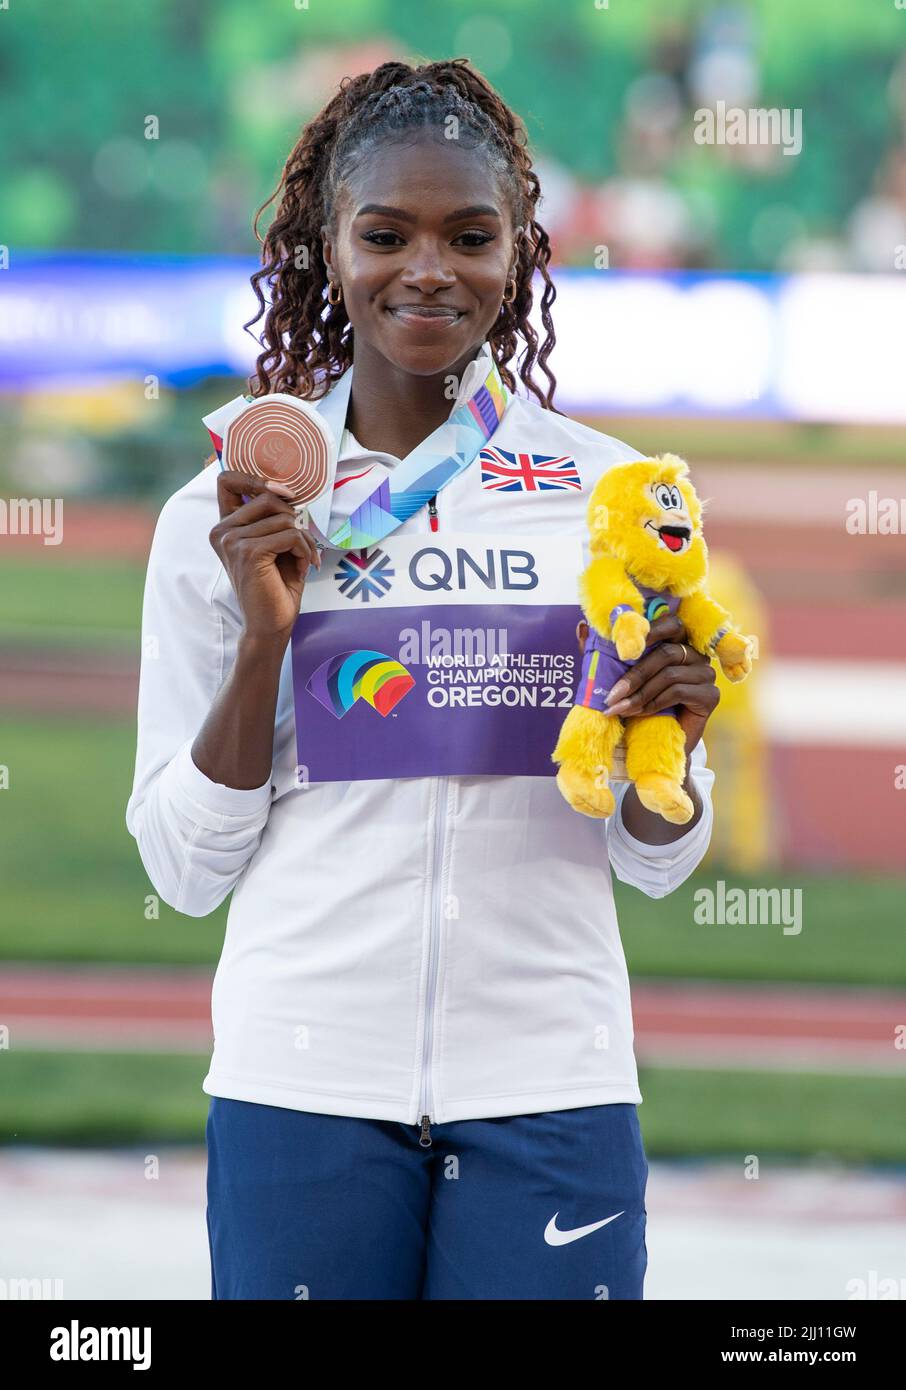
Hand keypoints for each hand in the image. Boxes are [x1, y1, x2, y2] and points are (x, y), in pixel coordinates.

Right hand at [209, 472, 320, 641]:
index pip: (227, 480)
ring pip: (284, 517)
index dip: (255, 478)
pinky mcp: (248, 552)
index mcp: (224, 526)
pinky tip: (301, 568)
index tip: (283, 495)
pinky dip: (304, 550)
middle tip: (304, 545)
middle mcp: (222, 531)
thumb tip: (286, 488)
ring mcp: (232, 541)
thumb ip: (273, 516)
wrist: (271, 624)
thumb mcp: (274, 543)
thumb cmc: (276, 585)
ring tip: (303, 560)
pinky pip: (290, 535)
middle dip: (295, 519)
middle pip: (267, 497)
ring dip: (304, 539)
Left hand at [576, 614, 719, 753]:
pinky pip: (678, 692)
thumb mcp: (621, 678)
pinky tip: (640, 713)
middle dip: (634, 674)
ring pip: (669, 675)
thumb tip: (581, 627)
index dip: (649, 630)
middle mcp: (696, 655)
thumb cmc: (642, 706)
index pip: (671, 624)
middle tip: (612, 694)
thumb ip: (605, 654)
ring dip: (640, 694)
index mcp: (678, 643)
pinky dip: (654, 703)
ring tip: (620, 709)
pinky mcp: (710, 696)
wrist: (661, 745)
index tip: (622, 647)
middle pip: (666, 653)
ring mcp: (706, 674)